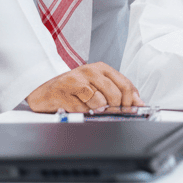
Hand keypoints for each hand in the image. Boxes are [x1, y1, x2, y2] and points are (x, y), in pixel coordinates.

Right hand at [26, 63, 143, 112]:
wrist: (44, 91)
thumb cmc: (73, 88)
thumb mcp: (98, 85)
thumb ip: (118, 91)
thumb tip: (138, 102)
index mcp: (101, 68)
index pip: (124, 84)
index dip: (131, 100)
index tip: (133, 109)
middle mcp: (89, 72)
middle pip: (114, 94)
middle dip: (116, 108)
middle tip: (111, 112)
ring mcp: (76, 81)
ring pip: (99, 102)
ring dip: (98, 110)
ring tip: (91, 109)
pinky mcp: (63, 93)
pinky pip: (82, 109)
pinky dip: (84, 113)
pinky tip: (79, 109)